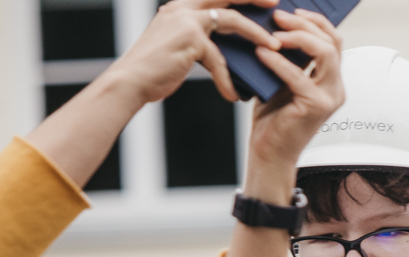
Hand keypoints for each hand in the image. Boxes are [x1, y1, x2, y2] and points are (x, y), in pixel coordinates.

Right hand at [104, 0, 280, 105]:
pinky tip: (234, 96)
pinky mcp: (190, 39)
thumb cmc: (156, 69)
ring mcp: (186, 19)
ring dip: (256, 34)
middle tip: (277, 2)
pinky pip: (219, 58)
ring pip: (231, 20)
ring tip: (275, 49)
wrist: (130, 81)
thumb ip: (202, 39)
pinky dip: (228, 79)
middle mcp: (183, 6)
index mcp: (181, 5)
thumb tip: (228, 47)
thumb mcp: (181, 47)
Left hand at [223, 6, 344, 256]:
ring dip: (297, 37)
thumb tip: (277, 24)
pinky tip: (261, 54)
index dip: (314, 20)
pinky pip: (299, 76)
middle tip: (278, 16)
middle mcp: (335, 88)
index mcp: (330, 79)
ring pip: (325, 53)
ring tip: (272, 32)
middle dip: (305, 23)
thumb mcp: (281, 79)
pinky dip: (278, 62)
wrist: (268, 153)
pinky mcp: (316, 108)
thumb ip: (288, 57)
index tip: (289, 10)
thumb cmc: (272, 118)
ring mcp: (329, 98)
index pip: (333, 39)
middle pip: (332, 41)